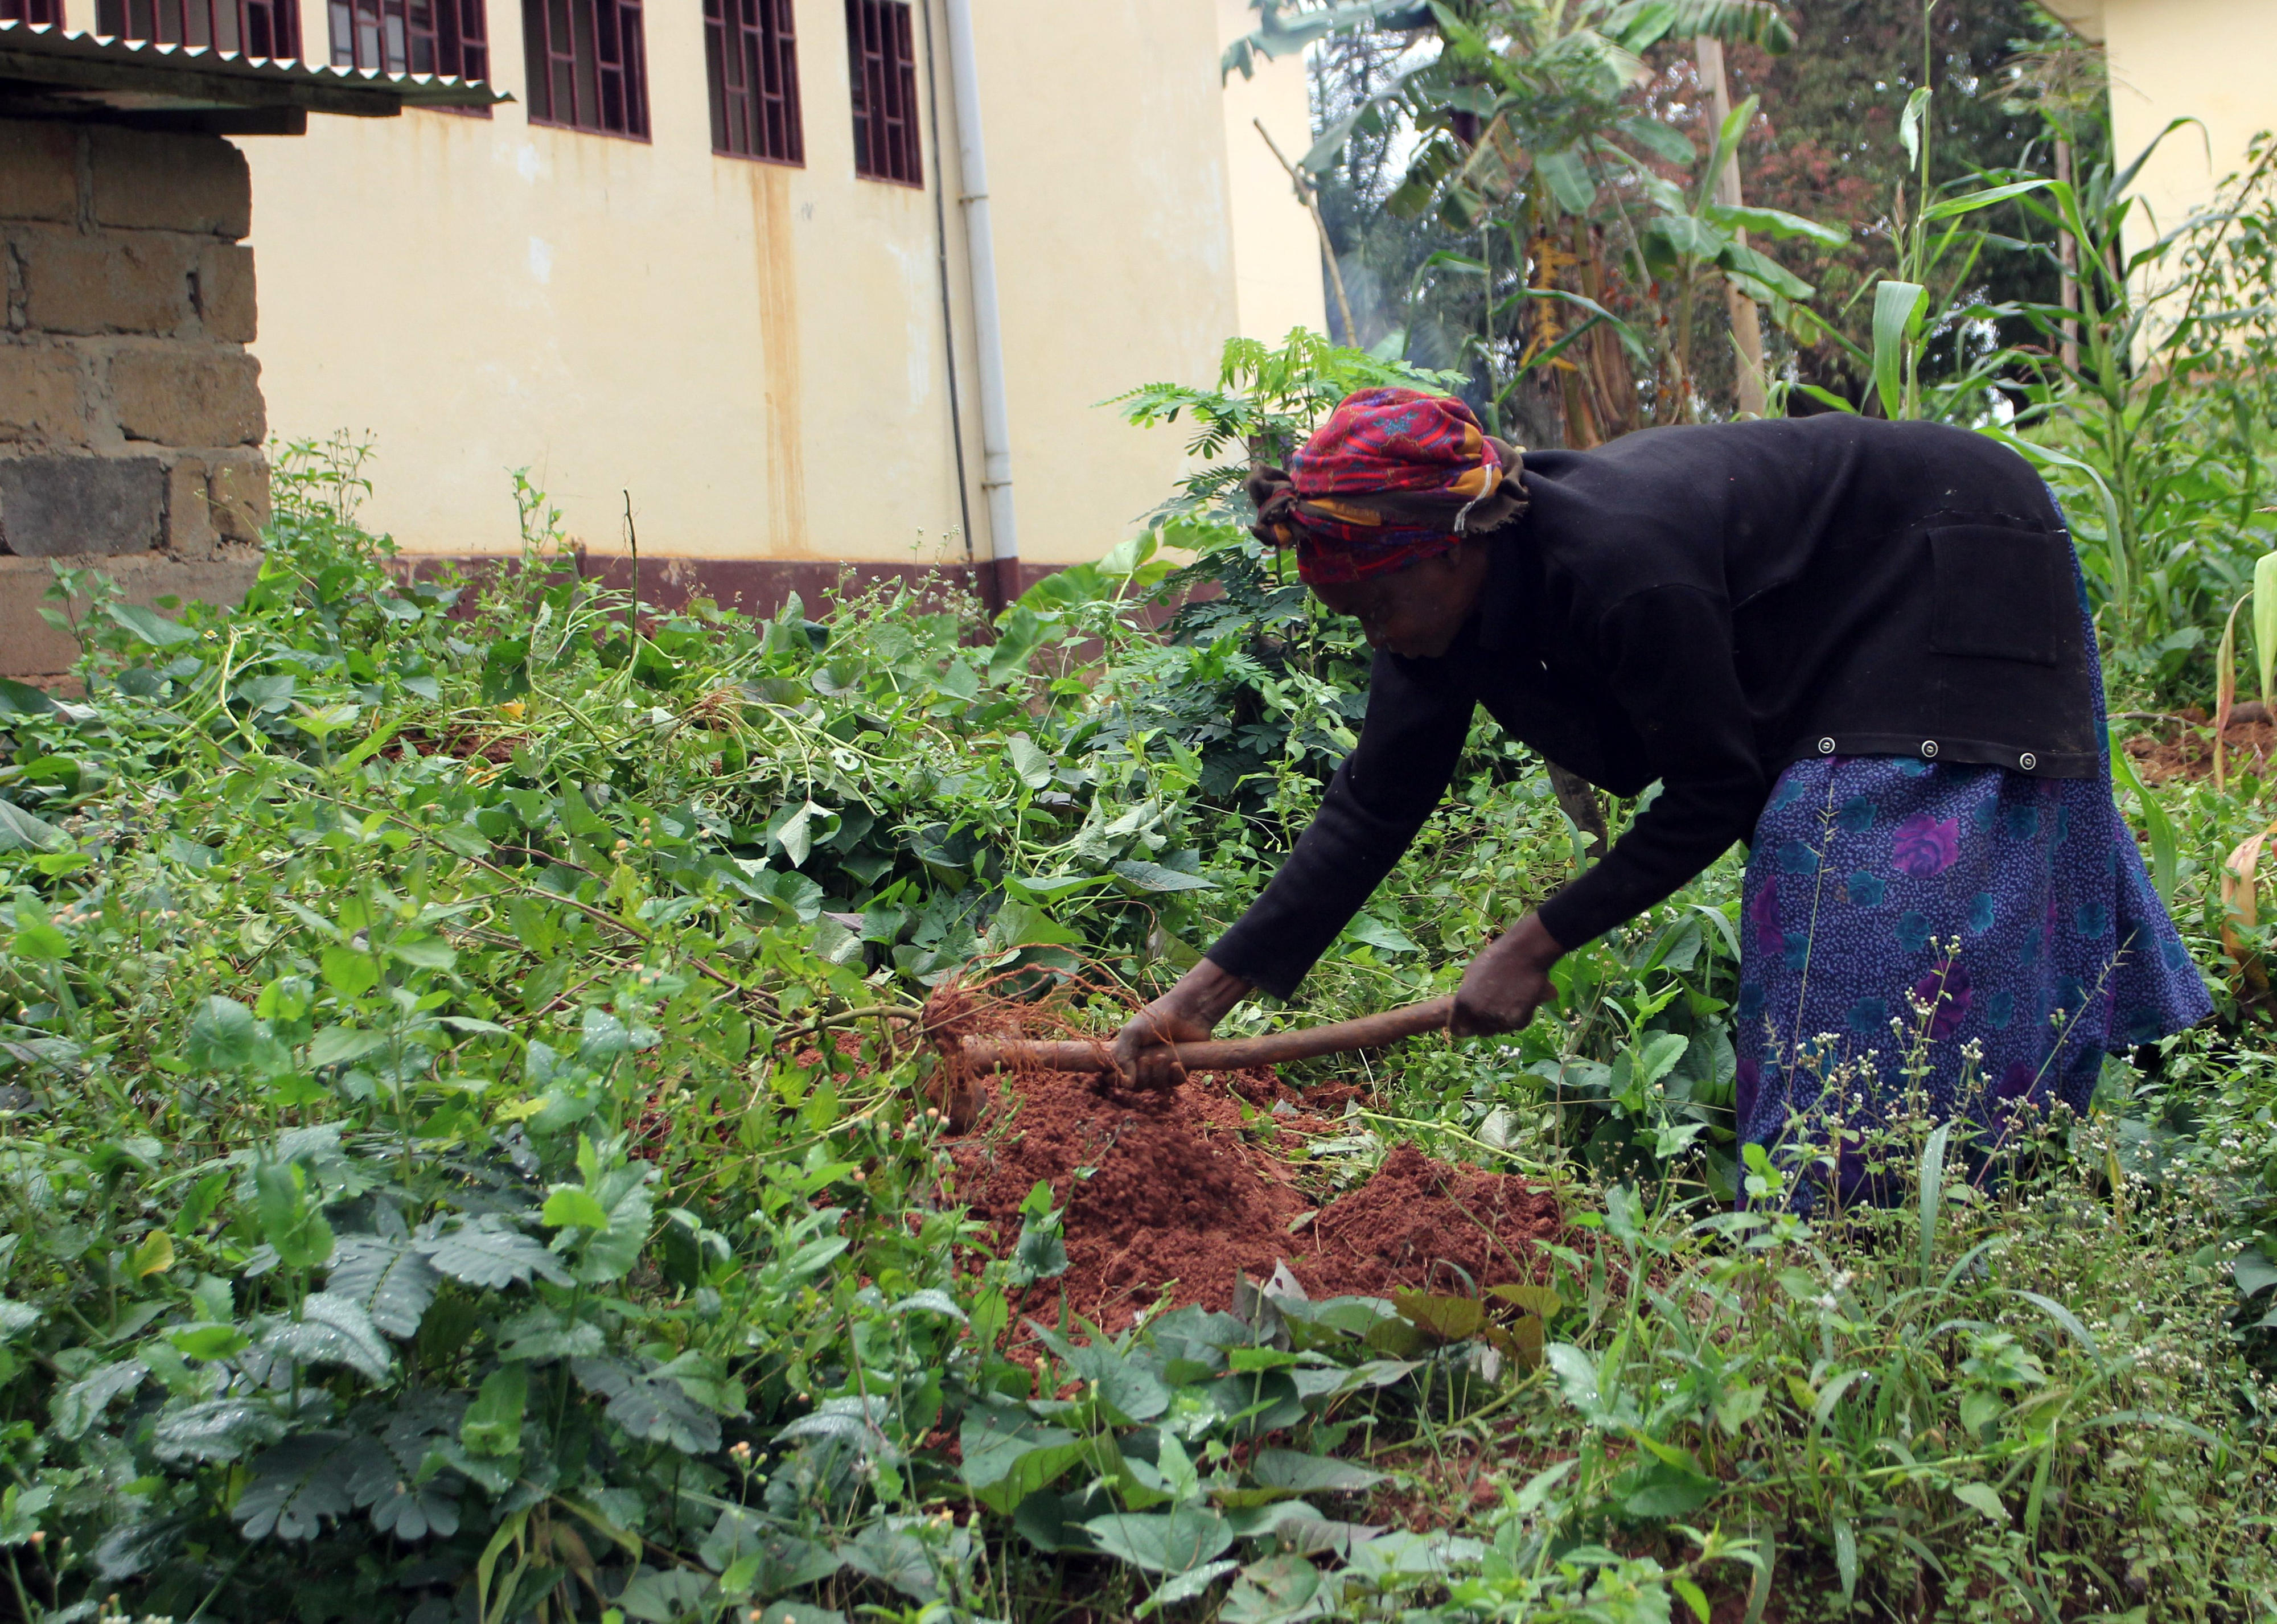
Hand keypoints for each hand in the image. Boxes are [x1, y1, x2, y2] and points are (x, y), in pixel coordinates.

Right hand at [1112, 959, 1251, 1087]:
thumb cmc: (1155, 1018)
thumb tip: (1126, 1084)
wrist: (1184, 1010)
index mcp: (1132, 1055)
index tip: (1121, 1073)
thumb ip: (1123, 1056)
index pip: (1122, 1077)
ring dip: (1158, 1075)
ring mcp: (1164, 1067)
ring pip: (1158, 1085)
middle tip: (1146, 1060)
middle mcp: (1147, 1063)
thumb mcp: (1132, 1032)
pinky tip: (1176, 1064)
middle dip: (1142, 1076)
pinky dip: (1175, 1076)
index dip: (1120, 1079)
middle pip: (1140, 1085)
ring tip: (1162, 1057)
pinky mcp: (1182, 1067)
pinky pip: (1177, 1082)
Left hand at [1451, 913, 1563, 1036]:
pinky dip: (1519, 1016)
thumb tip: (1466, 1006)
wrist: (1523, 953)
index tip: (1471, 1023)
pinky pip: (1516, 1025)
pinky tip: (1521, 1000)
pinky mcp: (1519, 1020)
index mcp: (1462, 1003)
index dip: (1464, 1026)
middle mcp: (1478, 1015)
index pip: (1458, 1030)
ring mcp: (1499, 1019)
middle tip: (1494, 1009)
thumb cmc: (1495, 958)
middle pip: (1480, 1032)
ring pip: (1499, 1029)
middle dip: (1485, 1024)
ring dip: (1502, 1020)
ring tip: (1509, 1000)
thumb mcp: (1471, 973)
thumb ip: (1467, 994)